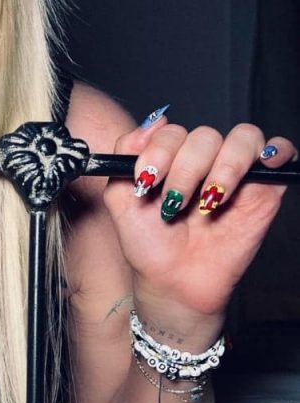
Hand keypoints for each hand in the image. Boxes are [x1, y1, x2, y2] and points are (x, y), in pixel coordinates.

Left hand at [102, 115, 296, 334]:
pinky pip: (282, 152)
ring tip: (209, 201)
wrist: (174, 281)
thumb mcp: (121, 198)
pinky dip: (277, 150)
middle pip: (205, 136)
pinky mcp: (265, 189)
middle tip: (174, 203)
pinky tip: (261, 166)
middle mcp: (205, 160)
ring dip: (224, 167)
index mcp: (172, 157)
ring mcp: (237, 172)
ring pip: (243, 138)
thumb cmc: (149, 243)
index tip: (146, 181)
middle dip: (186, 169)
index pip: (172, 132)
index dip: (158, 152)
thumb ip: (125, 154)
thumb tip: (154, 121)